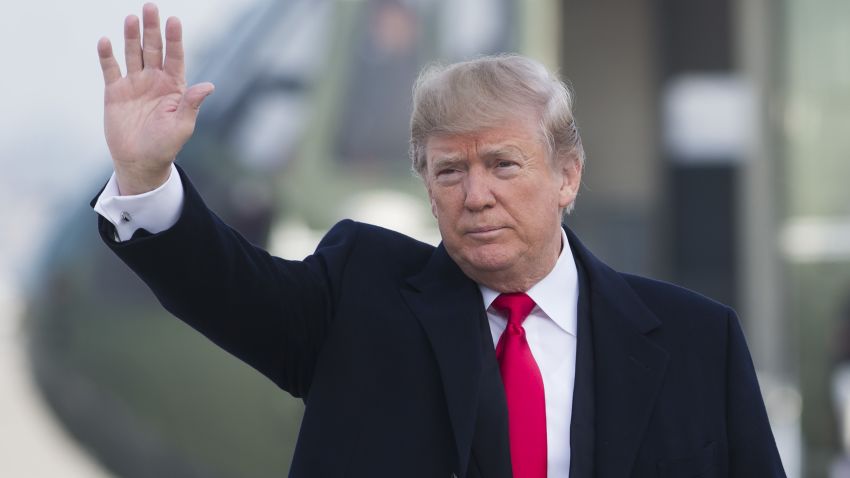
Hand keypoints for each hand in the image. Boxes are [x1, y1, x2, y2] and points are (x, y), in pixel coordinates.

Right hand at [97, 3, 213, 194]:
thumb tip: (209, 85)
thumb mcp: (182, 125)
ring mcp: (134, 84)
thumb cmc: (165, 145)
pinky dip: (107, 56)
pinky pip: (110, 69)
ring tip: (132, 18)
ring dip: (131, 36)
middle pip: (153, 49)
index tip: (174, 21)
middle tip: (150, 7)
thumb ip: (191, 103)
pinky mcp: (115, 92)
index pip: (175, 57)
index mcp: (174, 87)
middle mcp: (154, 81)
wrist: (140, 162)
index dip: (174, 39)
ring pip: (132, 54)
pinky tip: (106, 41)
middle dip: (152, 29)